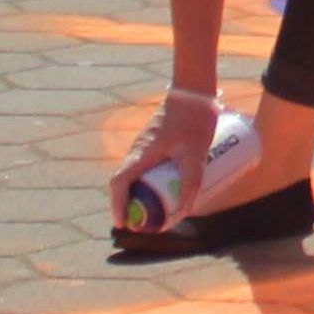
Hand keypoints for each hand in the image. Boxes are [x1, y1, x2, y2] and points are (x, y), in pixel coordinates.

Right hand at [108, 87, 235, 217]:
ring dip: (139, 194)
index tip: (124, 223)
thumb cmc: (194, 119)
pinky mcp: (153, 141)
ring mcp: (143, 145)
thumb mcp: (196, 153)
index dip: (117, 205)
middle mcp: (137, 149)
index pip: (119, 183)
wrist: (194, 90)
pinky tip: (166, 188)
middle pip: (123, 182)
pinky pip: (144, 167)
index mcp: (141, 153)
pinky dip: (148, 182)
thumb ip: (191, 181)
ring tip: (154, 211)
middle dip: (129, 205)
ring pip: (134, 175)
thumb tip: (185, 210)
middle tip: (143, 223)